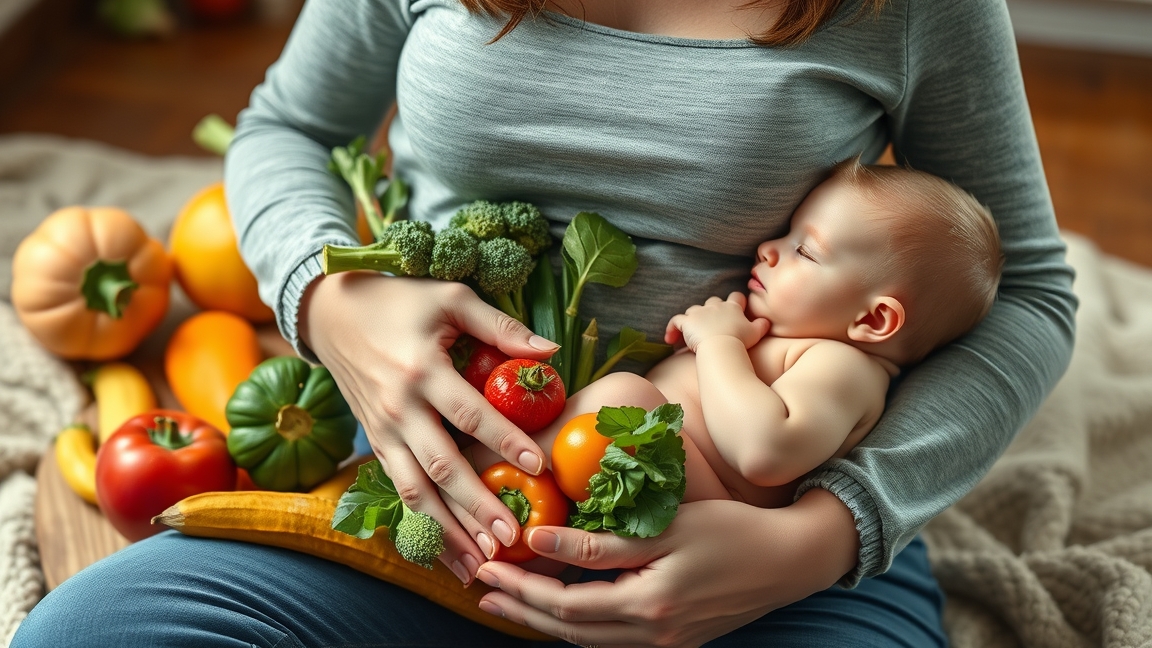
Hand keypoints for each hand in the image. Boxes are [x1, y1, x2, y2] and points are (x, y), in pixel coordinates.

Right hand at [300, 272, 560, 582]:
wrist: (330, 314)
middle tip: (510, 536)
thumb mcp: (450, 299)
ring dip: (447, 530)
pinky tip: (446, 551)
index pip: (469, 413)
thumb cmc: (400, 301)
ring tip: (480, 561)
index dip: (505, 440)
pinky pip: (400, 491)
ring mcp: (383, 430)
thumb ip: (500, 327)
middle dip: (476, 505)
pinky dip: (423, 524)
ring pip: (415, 491)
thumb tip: (551, 351)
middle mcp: (399, 407)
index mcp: (421, 369)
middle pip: (441, 465)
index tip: (539, 466)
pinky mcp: (376, 443)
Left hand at [474, 489, 858, 647]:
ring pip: (587, 640)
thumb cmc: (731, 532)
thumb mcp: (665, 527)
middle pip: (569, 630)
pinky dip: (579, 623)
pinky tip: (562, 607)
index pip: (564, 604)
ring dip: (545, 620)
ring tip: (510, 600)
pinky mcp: (674, 642)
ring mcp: (664, 644)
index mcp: (647, 606)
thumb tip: (539, 539)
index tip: (488, 570)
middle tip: (482, 590)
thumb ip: (599, 541)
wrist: (789, 560)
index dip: (522, 589)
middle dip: (522, 610)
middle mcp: (652, 636)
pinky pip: (612, 639)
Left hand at [664, 292, 769, 351]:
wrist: (722, 346)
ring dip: (693, 319)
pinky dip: (672, 329)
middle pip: (712, 301)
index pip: (735, 297)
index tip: (736, 308)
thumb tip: (767, 321)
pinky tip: (670, 339)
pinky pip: (676, 321)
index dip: (736, 301)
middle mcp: (715, 306)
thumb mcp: (756, 332)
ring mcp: (699, 313)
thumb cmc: (740, 340)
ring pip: (693, 310)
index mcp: (732, 307)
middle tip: (712, 323)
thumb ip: (762, 325)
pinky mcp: (687, 322)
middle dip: (712, 309)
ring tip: (691, 332)